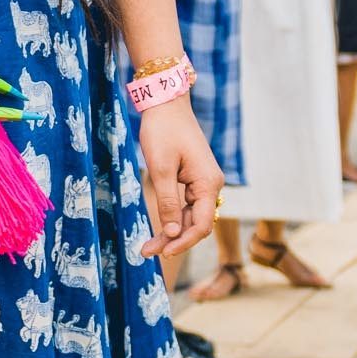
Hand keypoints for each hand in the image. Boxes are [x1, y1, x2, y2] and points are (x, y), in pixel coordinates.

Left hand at [136, 98, 221, 257]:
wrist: (166, 104)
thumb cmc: (163, 132)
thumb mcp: (161, 169)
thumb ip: (168, 202)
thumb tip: (173, 232)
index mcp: (208, 184)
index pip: (201, 225)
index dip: (183, 242)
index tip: (163, 253)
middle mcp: (211, 185)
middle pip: (195, 223)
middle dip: (173, 240)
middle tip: (145, 252)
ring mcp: (203, 182)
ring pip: (189, 216)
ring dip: (171, 231)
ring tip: (147, 246)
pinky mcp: (193, 178)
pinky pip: (186, 204)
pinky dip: (172, 216)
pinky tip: (158, 228)